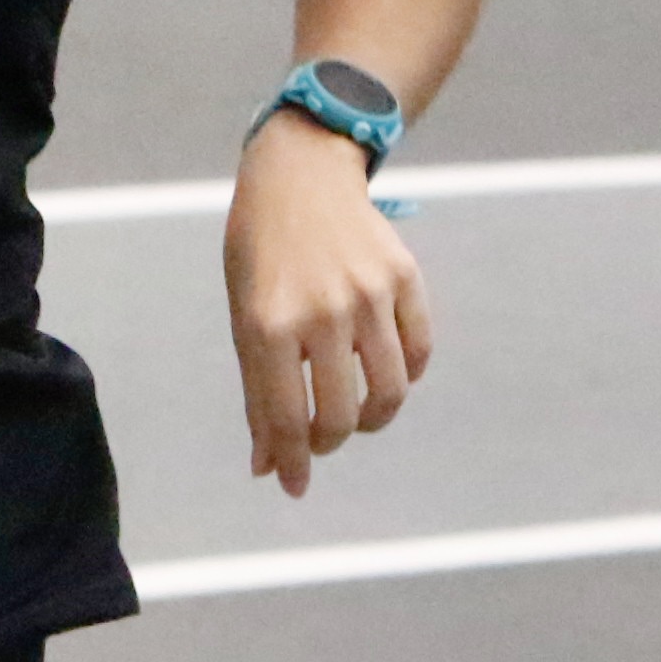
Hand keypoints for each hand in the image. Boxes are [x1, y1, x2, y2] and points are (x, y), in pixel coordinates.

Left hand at [225, 116, 432, 495]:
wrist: (300, 176)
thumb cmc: (260, 252)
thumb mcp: (243, 316)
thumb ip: (257, 392)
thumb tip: (267, 465)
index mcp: (269, 323)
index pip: (285, 417)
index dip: (290, 462)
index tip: (293, 485)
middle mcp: (323, 311)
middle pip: (340, 414)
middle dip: (328, 442)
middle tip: (320, 438)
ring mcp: (369, 294)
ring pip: (388, 393)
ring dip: (372, 419)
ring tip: (355, 414)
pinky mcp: (404, 278)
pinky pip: (417, 352)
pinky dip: (405, 376)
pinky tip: (382, 372)